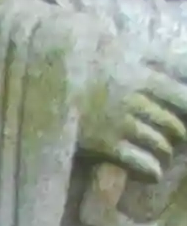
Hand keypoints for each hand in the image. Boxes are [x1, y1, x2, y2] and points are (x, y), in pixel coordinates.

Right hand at [80, 59, 186, 182]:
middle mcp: (134, 101)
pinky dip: (151, 170)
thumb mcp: (127, 51)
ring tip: (164, 156)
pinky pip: (139, 162)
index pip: (182, 97)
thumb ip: (157, 59)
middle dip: (180, 136)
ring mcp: (119, 124)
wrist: (52, 84)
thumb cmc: (92, 65)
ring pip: (159, 145)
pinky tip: (154, 173)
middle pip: (173, 124)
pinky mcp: (104, 145)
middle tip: (179, 141)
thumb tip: (185, 67)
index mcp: (142, 77)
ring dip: (166, 154)